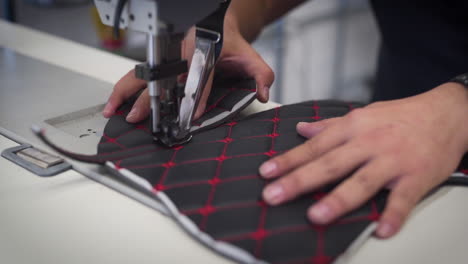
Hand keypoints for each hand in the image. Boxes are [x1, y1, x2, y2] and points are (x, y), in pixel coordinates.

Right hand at [102, 15, 273, 122]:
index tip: (190, 115)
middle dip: (149, 98)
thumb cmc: (230, 43)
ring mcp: (168, 59)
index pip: (199, 77)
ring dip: (127, 92)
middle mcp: (181, 54)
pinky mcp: (160, 63)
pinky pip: (140, 74)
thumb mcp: (250, 56)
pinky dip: (125, 88)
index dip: (195, 97)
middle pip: (161, 77)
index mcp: (203, 51)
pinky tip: (115, 102)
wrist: (217, 26)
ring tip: (113, 109)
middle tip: (139, 116)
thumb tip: (264, 92)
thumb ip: (261, 74)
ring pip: (143, 73)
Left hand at [259, 83, 467, 237]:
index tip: (266, 173)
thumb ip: (329, 125)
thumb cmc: (401, 116)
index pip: (314, 146)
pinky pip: (403, 199)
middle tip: (274, 195)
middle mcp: (369, 143)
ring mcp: (393, 161)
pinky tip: (381, 229)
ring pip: (362, 181)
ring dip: (338, 199)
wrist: (447, 113)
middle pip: (330, 164)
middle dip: (299, 180)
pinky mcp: (417, 177)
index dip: (289, 160)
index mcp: (353, 128)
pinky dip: (394, 215)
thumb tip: (301, 129)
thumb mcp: (362, 114)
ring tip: (315, 215)